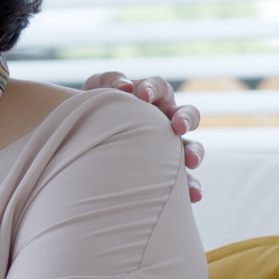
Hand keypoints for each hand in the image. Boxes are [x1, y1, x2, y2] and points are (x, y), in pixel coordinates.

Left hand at [83, 72, 205, 201]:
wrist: (84, 143)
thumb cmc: (94, 112)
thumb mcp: (96, 92)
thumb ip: (108, 82)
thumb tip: (125, 86)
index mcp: (152, 99)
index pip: (160, 88)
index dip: (153, 89)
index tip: (142, 95)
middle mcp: (166, 121)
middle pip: (187, 115)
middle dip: (185, 119)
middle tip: (177, 126)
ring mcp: (170, 147)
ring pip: (192, 147)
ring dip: (194, 153)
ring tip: (191, 161)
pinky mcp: (168, 172)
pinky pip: (184, 180)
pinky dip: (191, 187)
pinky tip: (193, 196)